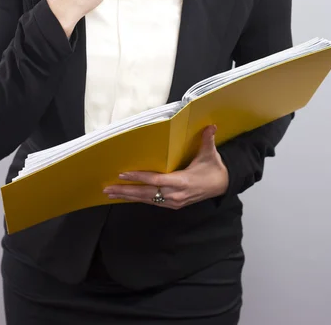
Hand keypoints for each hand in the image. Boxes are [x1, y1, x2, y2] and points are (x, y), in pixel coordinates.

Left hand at [103, 125, 229, 209]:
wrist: (222, 185)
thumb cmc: (214, 169)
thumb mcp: (210, 153)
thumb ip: (207, 139)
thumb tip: (210, 125)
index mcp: (183, 181)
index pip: (157, 180)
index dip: (140, 177)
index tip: (124, 174)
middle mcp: (175, 194)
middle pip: (147, 193)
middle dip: (126, 191)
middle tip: (108, 188)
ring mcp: (174, 201)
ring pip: (147, 199)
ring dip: (128, 196)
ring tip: (110, 192)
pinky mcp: (173, 204)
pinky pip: (152, 201)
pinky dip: (138, 198)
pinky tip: (126, 196)